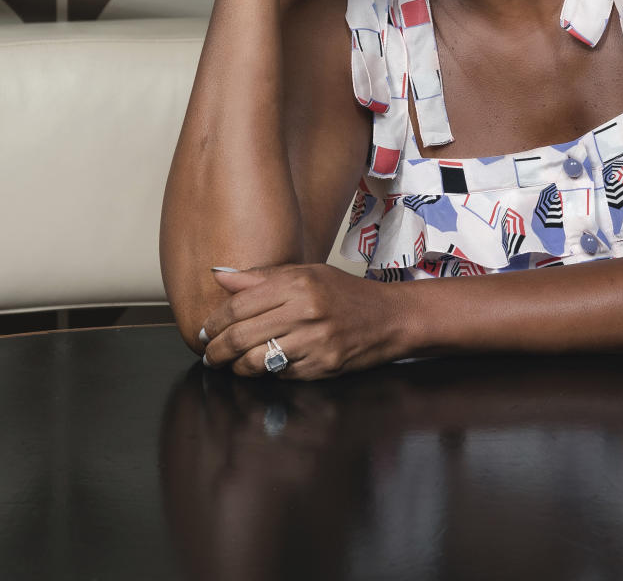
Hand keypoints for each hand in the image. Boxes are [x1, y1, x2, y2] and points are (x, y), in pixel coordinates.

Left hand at [200, 263, 408, 378]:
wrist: (391, 317)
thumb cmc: (346, 293)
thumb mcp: (307, 273)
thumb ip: (261, 277)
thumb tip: (220, 276)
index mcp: (298, 282)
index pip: (239, 305)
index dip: (214, 321)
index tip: (205, 330)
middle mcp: (306, 310)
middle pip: (242, 335)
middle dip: (217, 350)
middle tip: (210, 354)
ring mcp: (316, 340)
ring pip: (257, 361)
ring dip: (237, 367)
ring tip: (232, 364)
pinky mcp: (324, 365)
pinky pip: (282, 375)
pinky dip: (269, 374)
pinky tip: (267, 367)